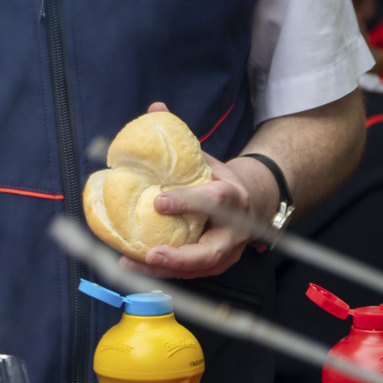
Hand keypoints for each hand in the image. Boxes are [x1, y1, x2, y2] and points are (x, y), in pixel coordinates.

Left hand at [117, 103, 275, 283]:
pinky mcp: (215, 267)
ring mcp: (227, 253)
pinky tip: (134, 266)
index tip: (158, 201)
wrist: (252, 205)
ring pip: (198, 269)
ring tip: (131, 264)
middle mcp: (234, 230)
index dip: (187, 202)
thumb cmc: (219, 180)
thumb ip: (181, 138)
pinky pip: (189, 274)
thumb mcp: (206, 157)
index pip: (213, 200)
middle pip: (211, 251)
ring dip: (164, 271)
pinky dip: (162, 273)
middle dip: (180, 257)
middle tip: (151, 255)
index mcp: (232, 197)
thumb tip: (155, 108)